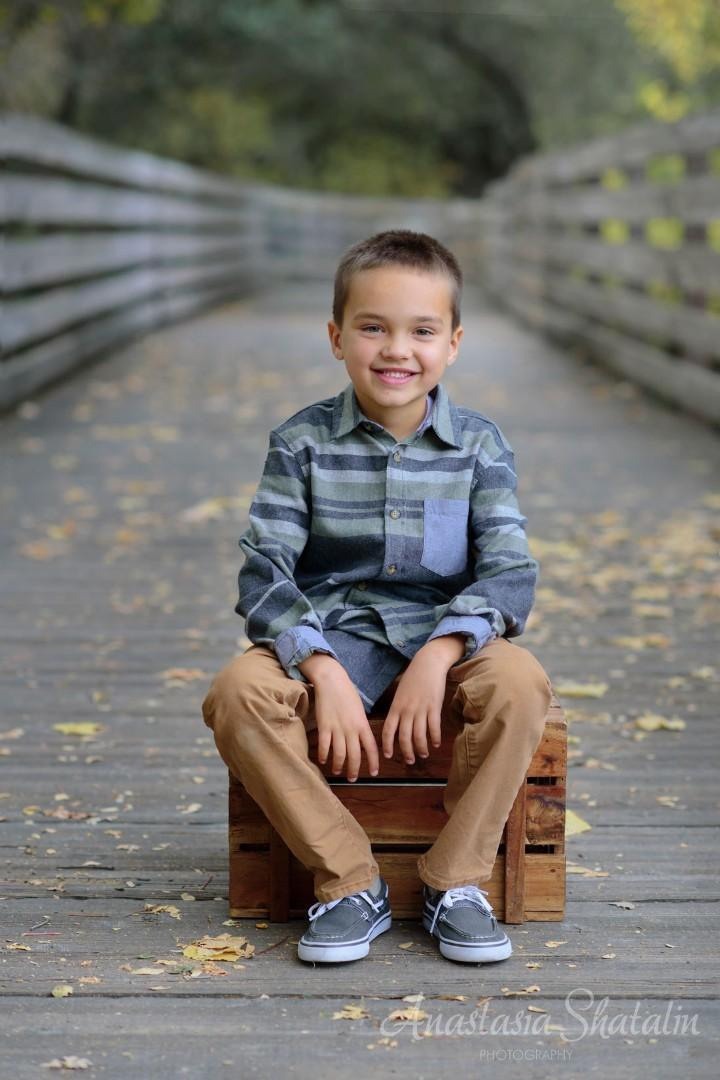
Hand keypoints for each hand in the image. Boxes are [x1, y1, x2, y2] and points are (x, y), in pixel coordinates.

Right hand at [312, 670, 379, 781]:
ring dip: (339, 766)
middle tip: (352, 778)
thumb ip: (361, 726)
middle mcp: (351, 729)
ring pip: (340, 754)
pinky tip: (324, 760)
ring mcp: (337, 728)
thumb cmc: (347, 693)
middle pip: (355, 756)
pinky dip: (324, 755)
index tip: (373, 773)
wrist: (332, 680)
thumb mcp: (360, 710)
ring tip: (338, 771)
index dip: (373, 762)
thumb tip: (362, 741)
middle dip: (354, 770)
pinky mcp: (324, 726)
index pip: (371, 748)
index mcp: (363, 724)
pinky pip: (325, 746)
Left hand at [381, 650, 448, 764]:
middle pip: (404, 738)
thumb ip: (398, 709)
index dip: (387, 745)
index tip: (389, 755)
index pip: (388, 730)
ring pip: (419, 736)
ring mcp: (420, 709)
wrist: (428, 663)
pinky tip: (436, 743)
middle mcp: (406, 710)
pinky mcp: (434, 707)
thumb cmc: (414, 678)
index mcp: (396, 707)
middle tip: (410, 760)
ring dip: (421, 748)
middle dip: (407, 752)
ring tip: (424, 754)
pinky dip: (434, 738)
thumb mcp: (400, 693)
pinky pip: (433, 727)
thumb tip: (397, 725)